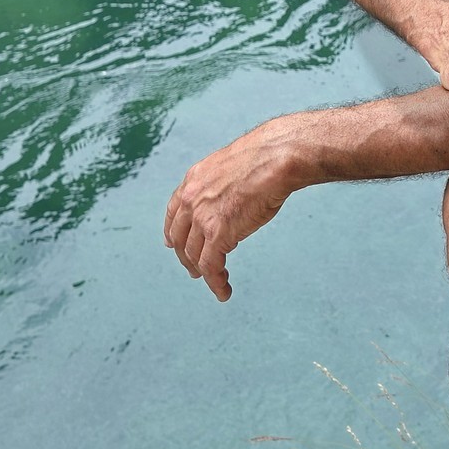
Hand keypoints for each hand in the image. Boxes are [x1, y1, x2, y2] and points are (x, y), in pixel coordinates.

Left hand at [164, 126, 300, 301]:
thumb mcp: (231, 166)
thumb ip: (222, 183)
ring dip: (202, 272)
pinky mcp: (219, 234)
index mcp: (193, 180)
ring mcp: (203, 217)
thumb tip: (230, 196)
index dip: (172, 232)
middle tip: (193, 270)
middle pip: (180, 238)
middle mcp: (191, 199)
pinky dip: (216, 282)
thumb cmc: (265, 158)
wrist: (275, 157)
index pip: (173, 212)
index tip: (172, 243)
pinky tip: (223, 290)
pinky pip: (211, 266)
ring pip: (194, 255)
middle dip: (185, 257)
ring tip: (214, 281)